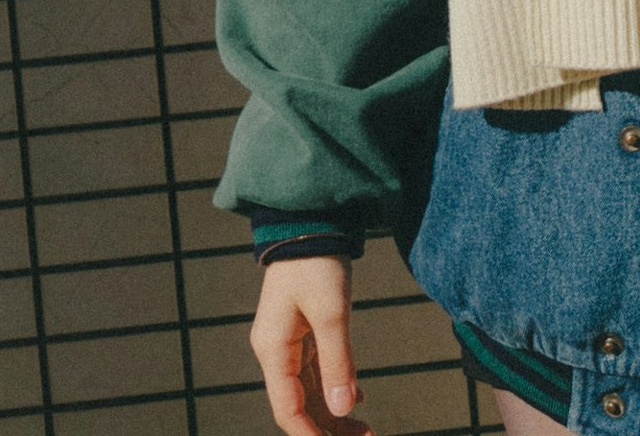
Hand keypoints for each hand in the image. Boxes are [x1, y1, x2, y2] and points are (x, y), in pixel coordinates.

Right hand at [253, 254, 367, 435]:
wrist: (309, 225)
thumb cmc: (316, 264)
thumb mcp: (331, 312)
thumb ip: (338, 361)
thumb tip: (343, 407)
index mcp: (273, 351)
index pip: (288, 409)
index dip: (311, 435)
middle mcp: (275, 353)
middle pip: (298, 406)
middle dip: (328, 429)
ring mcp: (287, 345)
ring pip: (308, 392)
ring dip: (333, 412)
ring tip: (366, 430)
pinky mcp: (300, 334)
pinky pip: (314, 373)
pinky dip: (334, 388)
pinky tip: (358, 399)